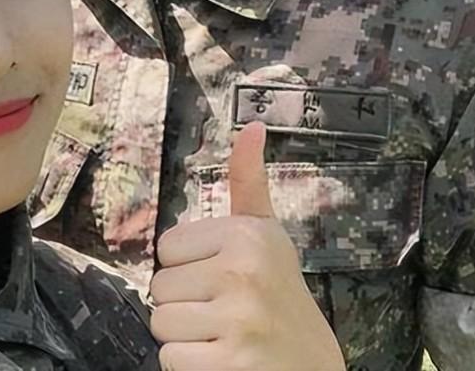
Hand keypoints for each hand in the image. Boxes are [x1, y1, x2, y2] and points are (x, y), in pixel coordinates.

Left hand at [149, 122, 345, 370]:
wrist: (314, 367)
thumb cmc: (281, 296)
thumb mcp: (268, 234)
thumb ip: (248, 182)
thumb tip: (252, 127)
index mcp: (247, 234)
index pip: (167, 247)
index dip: (189, 267)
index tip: (222, 277)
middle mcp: (244, 271)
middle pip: (160, 287)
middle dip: (185, 304)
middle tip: (224, 310)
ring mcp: (238, 319)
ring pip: (161, 323)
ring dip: (185, 337)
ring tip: (222, 334)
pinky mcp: (230, 362)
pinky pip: (170, 360)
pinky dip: (189, 366)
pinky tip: (221, 358)